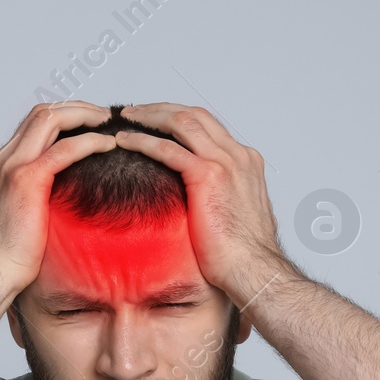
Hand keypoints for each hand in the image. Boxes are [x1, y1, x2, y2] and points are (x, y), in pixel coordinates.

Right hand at [0, 102, 117, 295]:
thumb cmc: (5, 260)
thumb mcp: (20, 219)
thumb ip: (36, 201)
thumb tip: (64, 204)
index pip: (32, 126)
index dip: (63, 118)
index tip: (89, 124)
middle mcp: (2, 160)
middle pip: (41, 113)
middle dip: (76, 108)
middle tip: (104, 117)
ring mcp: (11, 168)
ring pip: (50, 119)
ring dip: (83, 115)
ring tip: (108, 123)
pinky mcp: (25, 181)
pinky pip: (63, 149)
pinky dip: (89, 141)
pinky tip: (107, 144)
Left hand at [114, 103, 285, 298]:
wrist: (254, 270)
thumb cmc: (243, 255)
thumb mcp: (234, 216)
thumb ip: (222, 199)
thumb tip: (205, 205)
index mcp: (245, 162)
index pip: (208, 126)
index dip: (178, 119)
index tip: (154, 121)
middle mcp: (238, 156)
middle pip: (194, 114)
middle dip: (160, 109)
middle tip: (134, 112)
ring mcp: (225, 162)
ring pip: (181, 122)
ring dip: (149, 116)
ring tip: (126, 118)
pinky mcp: (208, 176)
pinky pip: (168, 149)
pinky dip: (143, 140)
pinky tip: (125, 141)